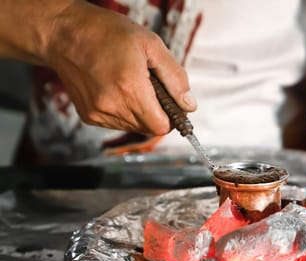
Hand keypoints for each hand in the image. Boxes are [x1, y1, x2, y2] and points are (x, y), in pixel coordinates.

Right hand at [45, 1, 195, 134]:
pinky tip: (117, 90)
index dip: (171, 117)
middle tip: (152, 89)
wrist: (64, 33)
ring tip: (131, 85)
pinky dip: (123, 112)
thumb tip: (188, 105)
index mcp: (130, 88)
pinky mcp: (88, 116)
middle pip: (148, 129)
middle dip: (156, 113)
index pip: (161, 126)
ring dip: (140, 113)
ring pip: (133, 127)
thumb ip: (175, 78)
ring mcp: (98, 113)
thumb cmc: (106, 33)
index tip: (171, 104)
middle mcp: (112, 105)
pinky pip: (116, 123)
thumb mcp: (151, 45)